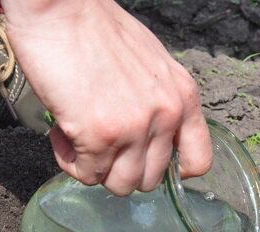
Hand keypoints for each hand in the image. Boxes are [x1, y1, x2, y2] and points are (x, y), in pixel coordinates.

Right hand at [0, 0, 211, 194]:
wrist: (60, 6)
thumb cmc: (97, 29)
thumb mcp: (151, 64)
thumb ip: (159, 100)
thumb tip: (150, 135)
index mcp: (183, 97)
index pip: (199, 161)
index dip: (173, 171)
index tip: (148, 162)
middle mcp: (166, 116)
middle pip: (152, 180)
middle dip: (122, 168)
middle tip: (99, 143)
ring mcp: (135, 129)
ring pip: (121, 184)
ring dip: (96, 168)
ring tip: (79, 137)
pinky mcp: (100, 136)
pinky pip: (88, 174)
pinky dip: (71, 161)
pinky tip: (62, 133)